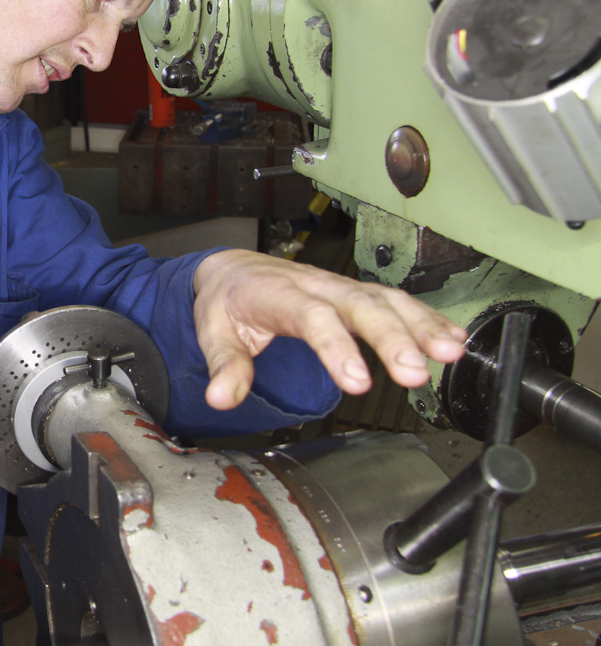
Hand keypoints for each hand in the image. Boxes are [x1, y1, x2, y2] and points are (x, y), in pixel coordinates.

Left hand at [192, 249, 466, 410]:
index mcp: (277, 293)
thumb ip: (224, 365)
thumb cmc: (229, 302)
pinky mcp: (358, 293)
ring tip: (449, 353)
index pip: (311, 316)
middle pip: (359, 305)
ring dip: (420, 325)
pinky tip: (453, 340)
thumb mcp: (214, 331)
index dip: (336, 347)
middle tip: (415, 373)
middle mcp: (315, 285)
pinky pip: (398, 301)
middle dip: (392, 338)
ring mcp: (341, 287)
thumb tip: (220, 398)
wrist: (237, 270)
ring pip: (386, 299)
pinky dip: (428, 319)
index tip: (357, 382)